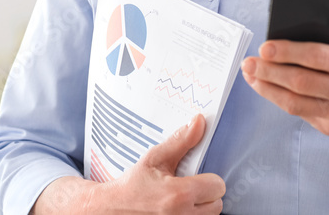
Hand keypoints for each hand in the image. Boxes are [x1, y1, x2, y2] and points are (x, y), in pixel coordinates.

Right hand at [32, 115, 224, 213]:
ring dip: (201, 208)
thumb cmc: (133, 184)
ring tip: (182, 200)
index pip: (218, 185)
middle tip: (188, 188)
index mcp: (179, 194)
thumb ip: (181, 141)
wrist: (110, 210)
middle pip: (217, 203)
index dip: (210, 179)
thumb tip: (199, 122)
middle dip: (206, 194)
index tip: (197, 177)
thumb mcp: (154, 159)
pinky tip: (178, 210)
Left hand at [241, 37, 328, 138]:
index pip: (316, 57)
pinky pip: (300, 113)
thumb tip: (291, 33)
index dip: (287, 52)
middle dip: (269, 71)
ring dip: (268, 89)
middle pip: (300, 82)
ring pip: (295, 103)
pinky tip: (268, 89)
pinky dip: (281, 100)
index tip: (265, 47)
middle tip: (250, 62)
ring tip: (251, 76)